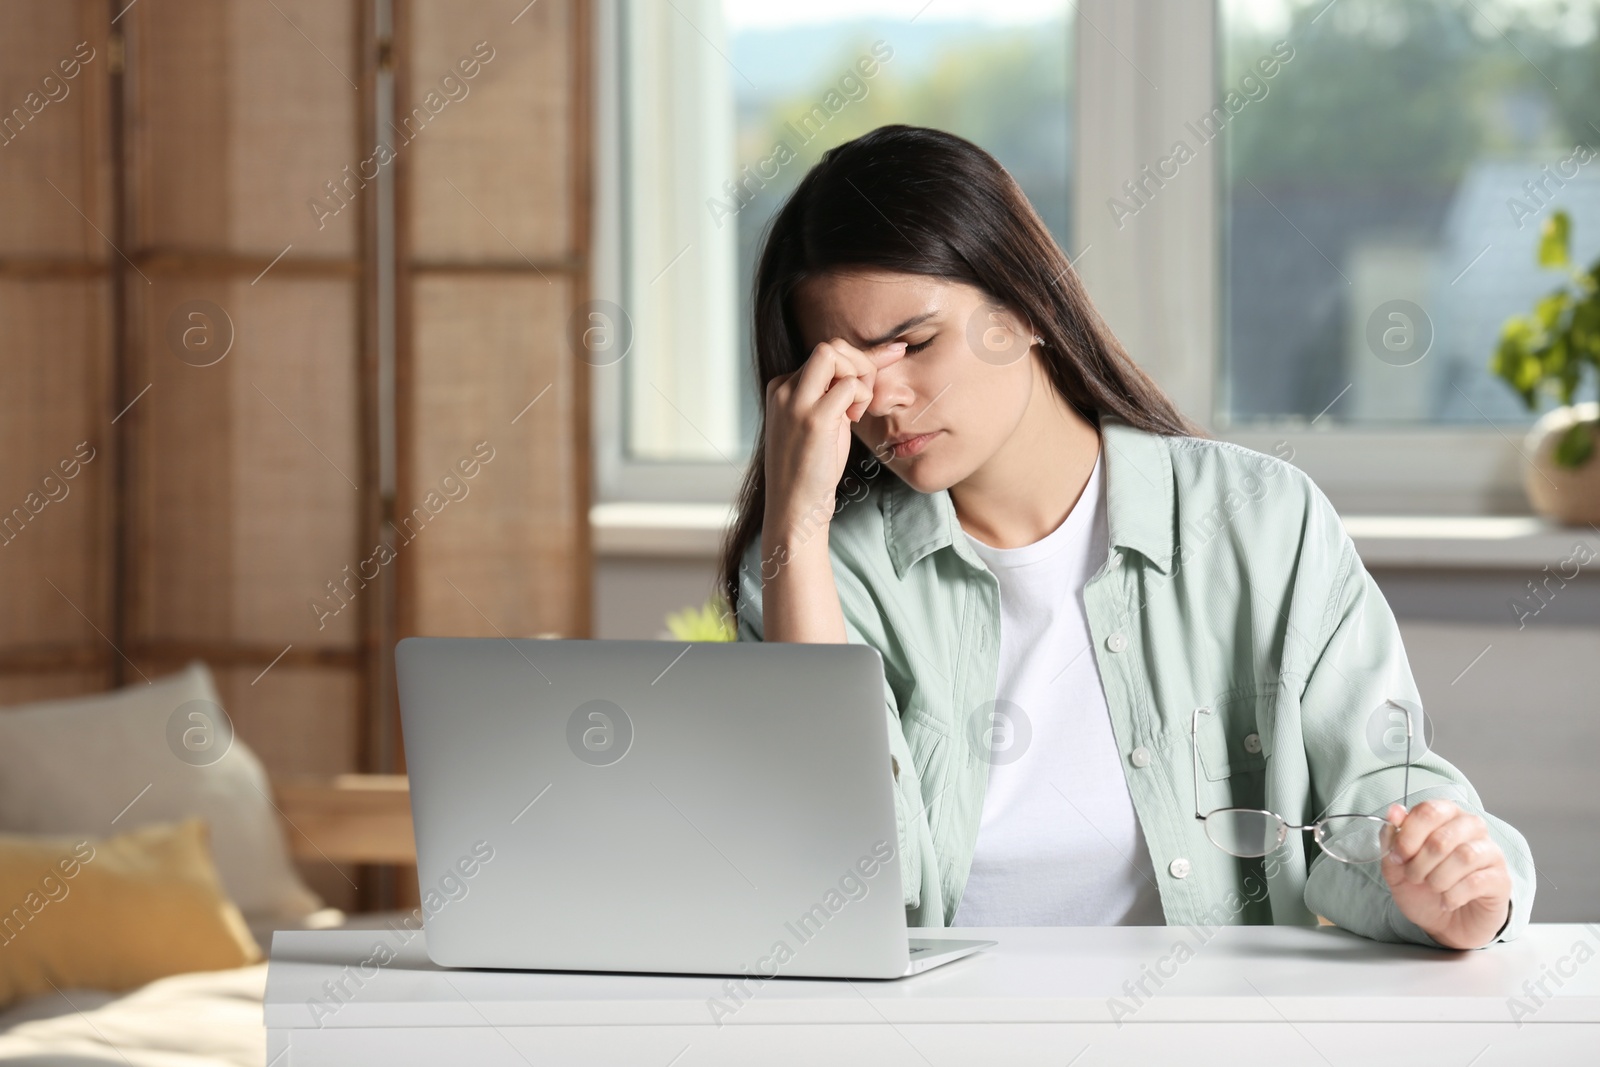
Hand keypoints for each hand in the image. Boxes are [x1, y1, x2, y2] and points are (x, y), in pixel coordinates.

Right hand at [762, 338, 905, 532]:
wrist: (795, 508)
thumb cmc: (812, 469)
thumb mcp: (825, 422)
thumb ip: (839, 393)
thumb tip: (878, 359)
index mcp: (782, 388)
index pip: (824, 354)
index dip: (856, 361)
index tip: (880, 369)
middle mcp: (783, 390)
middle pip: (829, 347)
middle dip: (860, 363)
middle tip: (864, 398)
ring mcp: (795, 402)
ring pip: (834, 354)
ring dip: (860, 377)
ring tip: (856, 410)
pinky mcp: (813, 419)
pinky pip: (848, 384)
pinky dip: (861, 397)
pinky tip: (853, 419)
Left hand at [1381, 799, 1511, 949]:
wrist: (1446, 923)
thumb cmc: (1423, 888)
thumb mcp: (1397, 866)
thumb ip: (1392, 839)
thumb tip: (1394, 812)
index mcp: (1446, 816)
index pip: (1429, 811)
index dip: (1408, 835)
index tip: (1398, 857)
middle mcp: (1472, 828)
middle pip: (1444, 835)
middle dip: (1421, 861)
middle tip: (1413, 877)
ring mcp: (1490, 852)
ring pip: (1464, 856)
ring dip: (1438, 878)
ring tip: (1432, 888)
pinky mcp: (1501, 879)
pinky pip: (1477, 882)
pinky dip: (1453, 895)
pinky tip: (1446, 901)